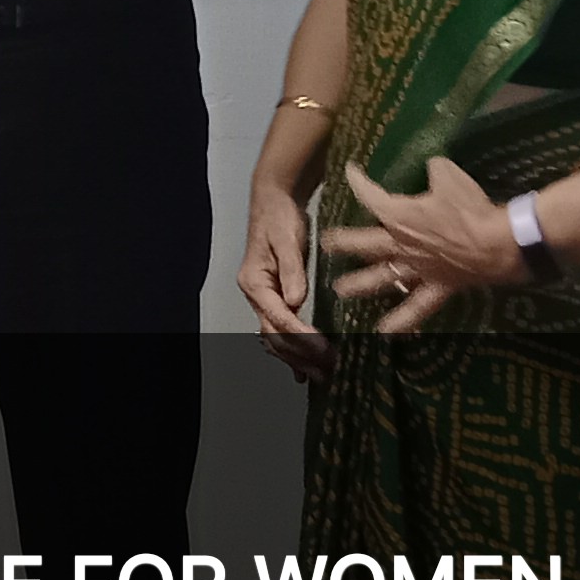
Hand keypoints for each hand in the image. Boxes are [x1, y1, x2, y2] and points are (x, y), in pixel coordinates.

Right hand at [239, 181, 332, 378]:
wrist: (274, 202)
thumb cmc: (280, 218)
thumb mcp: (287, 240)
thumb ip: (292, 270)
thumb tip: (297, 301)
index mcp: (254, 282)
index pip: (279, 318)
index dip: (302, 337)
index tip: (324, 351)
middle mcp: (255, 295)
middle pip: (274, 335)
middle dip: (299, 357)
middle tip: (325, 373)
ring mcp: (263, 298)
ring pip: (276, 338)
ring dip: (296, 359)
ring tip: (319, 377)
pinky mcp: (274, 298)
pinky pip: (281, 330)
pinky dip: (292, 350)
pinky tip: (302, 368)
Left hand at [326, 158, 533, 335]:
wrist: (496, 243)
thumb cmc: (469, 208)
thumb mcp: (449, 176)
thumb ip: (434, 170)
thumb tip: (431, 167)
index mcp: (399, 216)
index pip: (370, 196)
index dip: (357, 182)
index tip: (349, 171)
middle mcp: (401, 245)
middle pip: (365, 243)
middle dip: (342, 243)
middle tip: (325, 244)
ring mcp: (417, 269)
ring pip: (381, 278)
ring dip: (359, 284)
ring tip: (340, 291)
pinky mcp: (437, 287)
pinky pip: (416, 307)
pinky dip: (401, 321)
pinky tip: (384, 332)